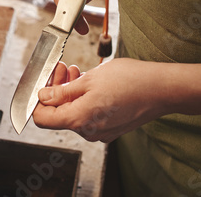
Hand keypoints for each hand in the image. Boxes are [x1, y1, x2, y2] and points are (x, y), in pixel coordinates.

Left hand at [33, 58, 167, 142]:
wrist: (162, 89)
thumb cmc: (130, 81)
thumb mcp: (89, 79)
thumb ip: (62, 91)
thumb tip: (43, 96)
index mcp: (79, 120)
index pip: (42, 118)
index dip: (38, 99)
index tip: (44, 81)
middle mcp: (88, 132)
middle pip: (59, 114)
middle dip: (56, 90)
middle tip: (63, 68)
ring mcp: (101, 132)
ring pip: (74, 113)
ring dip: (71, 92)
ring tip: (77, 71)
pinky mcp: (111, 128)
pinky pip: (89, 115)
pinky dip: (85, 99)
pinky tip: (91, 82)